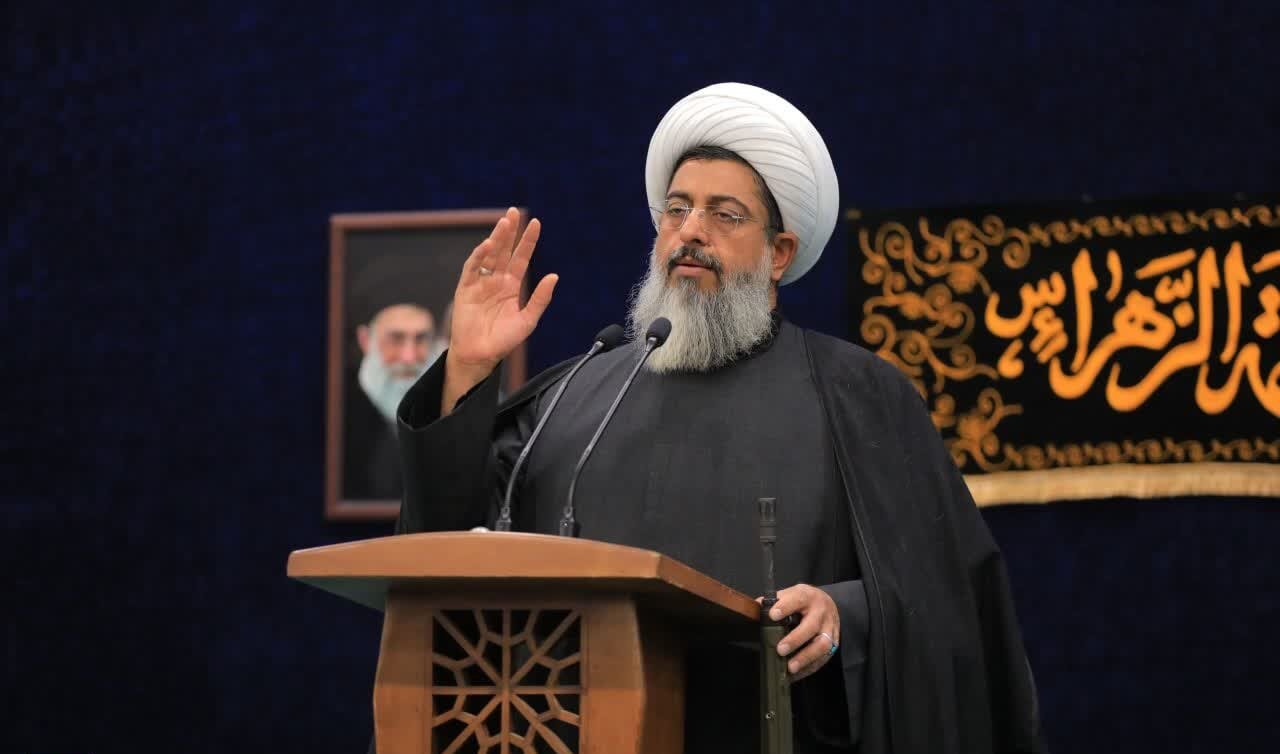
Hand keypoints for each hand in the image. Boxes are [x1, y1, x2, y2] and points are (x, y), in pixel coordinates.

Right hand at [442, 208, 557, 411]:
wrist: (480, 355)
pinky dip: (479, 256)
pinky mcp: (465, 289)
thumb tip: (554, 276)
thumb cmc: (503, 340)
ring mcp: (480, 283)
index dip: (528, 241)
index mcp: (511, 286)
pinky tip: (488, 245)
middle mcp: (496, 281)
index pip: (521, 258)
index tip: (536, 223)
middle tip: (514, 212)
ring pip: (489, 255)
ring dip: (496, 238)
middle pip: (504, 251)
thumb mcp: (528, 320)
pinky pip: (472, 268)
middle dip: (509, 232)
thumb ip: (540, 299)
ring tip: (504, 222)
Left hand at [760, 584, 840, 680]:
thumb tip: (754, 609)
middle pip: (811, 626)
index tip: (772, 615)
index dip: (785, 607)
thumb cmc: (804, 601)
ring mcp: (830, 629)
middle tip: (780, 650)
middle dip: (796, 639)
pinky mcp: (834, 643)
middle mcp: (821, 613)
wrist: (828, 604)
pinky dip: (809, 667)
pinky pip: (824, 658)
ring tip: (790, 667)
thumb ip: (774, 601)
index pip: (798, 599)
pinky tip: (797, 674)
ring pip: (822, 645)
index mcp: (808, 597)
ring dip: (805, 658)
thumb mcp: (791, 594)